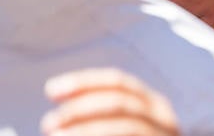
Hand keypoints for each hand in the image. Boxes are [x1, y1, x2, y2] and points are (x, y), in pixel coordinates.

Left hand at [41, 69, 178, 135]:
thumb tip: (52, 121)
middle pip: (120, 102)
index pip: (118, 83)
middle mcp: (164, 120)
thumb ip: (93, 124)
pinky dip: (98, 135)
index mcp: (152, 107)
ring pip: (126, 125)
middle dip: (80, 109)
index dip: (84, 82)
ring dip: (87, 130)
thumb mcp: (117, 132)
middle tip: (49, 122)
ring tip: (56, 135)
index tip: (51, 90)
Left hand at [121, 0, 213, 27]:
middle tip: (137, 11)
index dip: (124, 2)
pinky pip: (190, 28)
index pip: (132, 1)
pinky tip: (178, 22)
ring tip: (154, 20)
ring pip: (168, 24)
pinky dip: (182, 26)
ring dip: (160, 22)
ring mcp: (194, 8)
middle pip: (148, 16)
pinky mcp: (209, 14)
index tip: (120, 2)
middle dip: (140, 14)